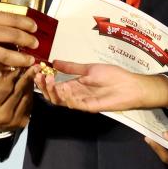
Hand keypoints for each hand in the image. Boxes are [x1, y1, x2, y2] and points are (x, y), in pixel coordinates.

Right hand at [0, 9, 37, 69]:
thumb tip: (2, 26)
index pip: (10, 17)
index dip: (25, 23)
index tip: (35, 28)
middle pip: (13, 35)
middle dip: (28, 41)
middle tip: (36, 45)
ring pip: (6, 55)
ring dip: (20, 59)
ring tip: (29, 61)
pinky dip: (3, 68)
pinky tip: (10, 69)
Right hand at [0, 66, 37, 132]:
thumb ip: (2, 82)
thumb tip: (16, 68)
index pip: (5, 88)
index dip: (14, 76)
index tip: (20, 66)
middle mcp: (2, 115)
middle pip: (18, 92)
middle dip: (26, 78)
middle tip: (34, 67)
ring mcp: (14, 120)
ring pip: (26, 97)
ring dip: (30, 84)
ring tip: (33, 74)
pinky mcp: (23, 122)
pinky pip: (29, 103)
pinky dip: (31, 93)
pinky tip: (31, 85)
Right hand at [35, 61, 167, 111]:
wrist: (129, 85)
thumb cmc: (112, 75)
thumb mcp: (89, 68)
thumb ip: (71, 67)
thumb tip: (54, 61)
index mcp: (75, 84)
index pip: (55, 84)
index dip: (45, 79)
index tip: (38, 70)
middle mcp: (75, 93)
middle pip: (54, 94)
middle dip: (44, 86)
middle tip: (39, 76)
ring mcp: (81, 101)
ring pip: (60, 100)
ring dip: (52, 91)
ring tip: (48, 79)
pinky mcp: (88, 106)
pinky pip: (73, 104)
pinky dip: (65, 97)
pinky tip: (61, 88)